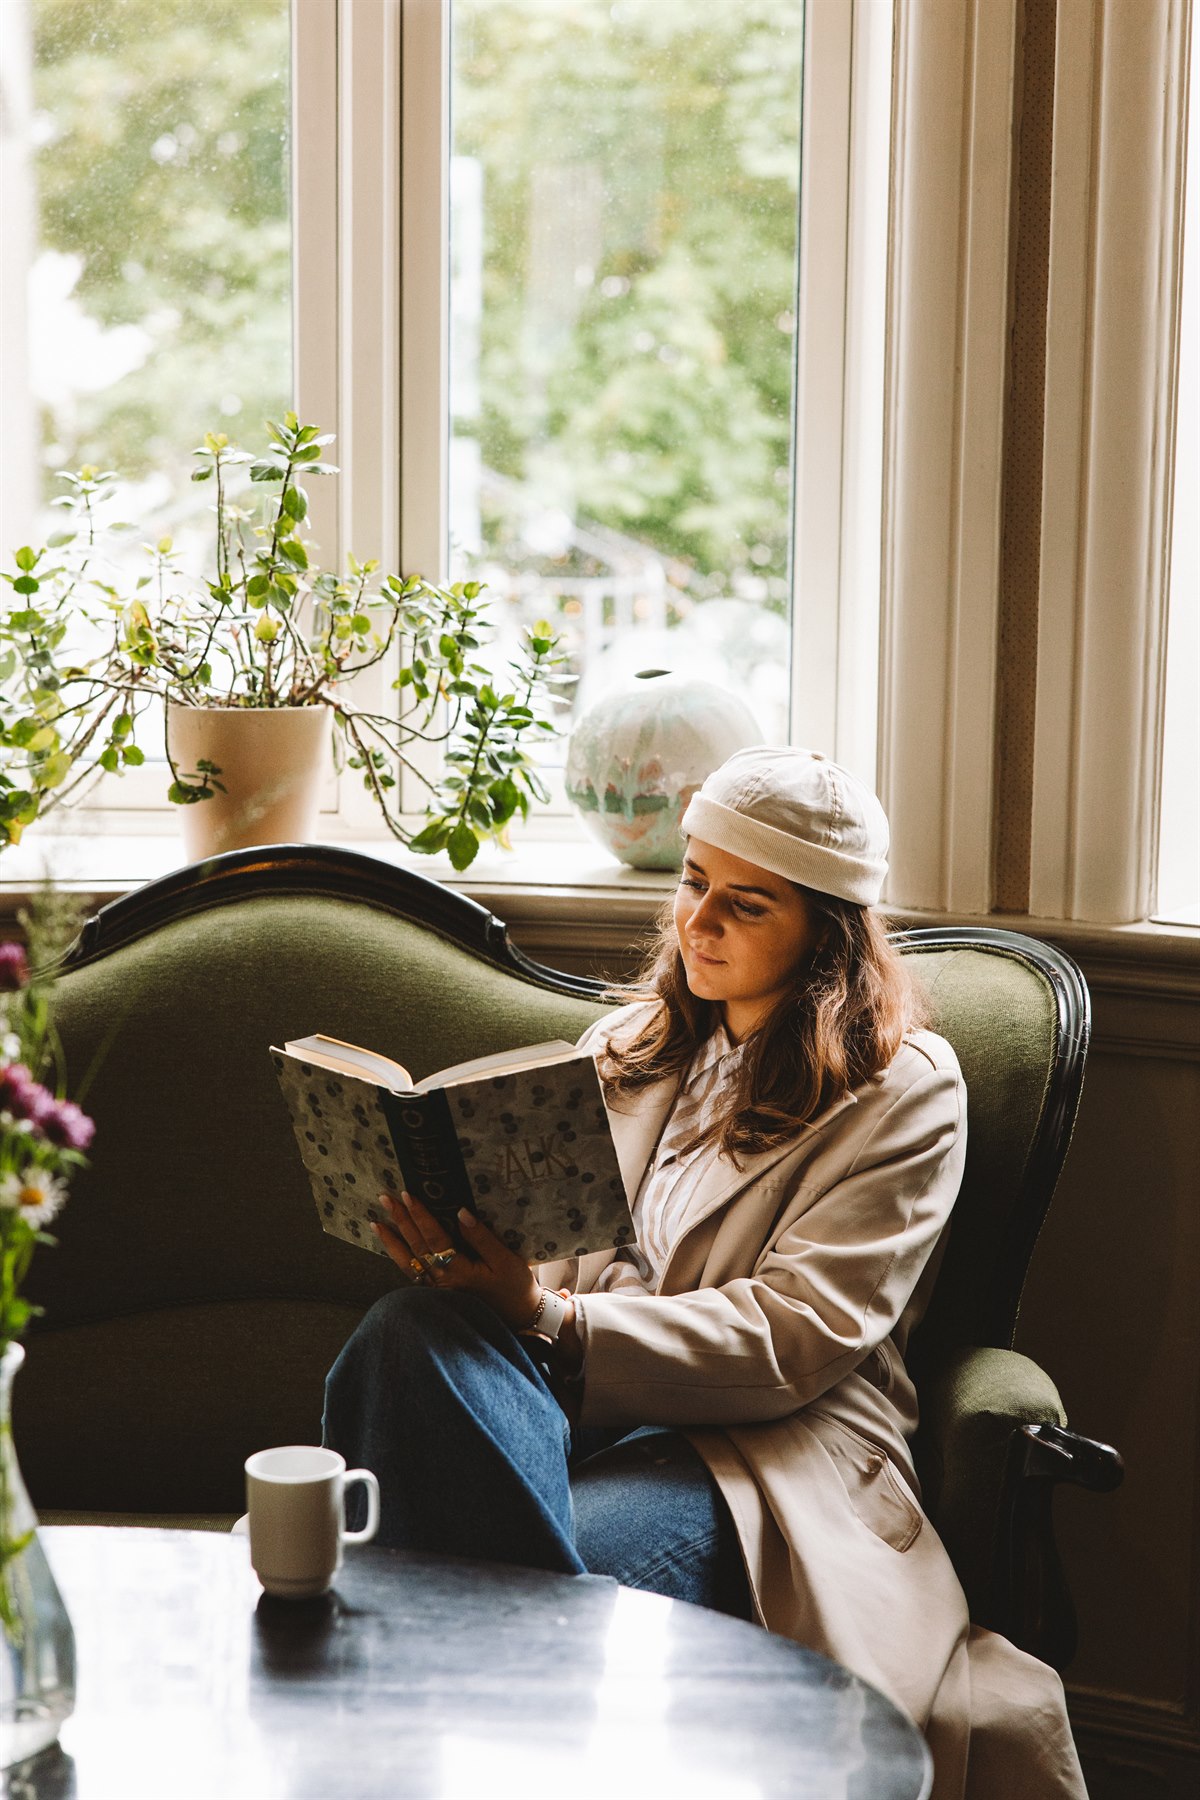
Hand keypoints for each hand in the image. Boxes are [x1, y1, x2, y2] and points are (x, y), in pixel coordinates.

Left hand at [374, 1191, 541, 1333]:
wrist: (519, 1318)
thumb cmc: (514, 1288)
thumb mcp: (505, 1260)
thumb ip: (482, 1237)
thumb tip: (461, 1212)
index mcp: (459, 1270)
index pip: (434, 1238)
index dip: (420, 1215)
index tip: (406, 1196)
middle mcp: (443, 1281)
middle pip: (416, 1246)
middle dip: (400, 1220)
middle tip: (384, 1198)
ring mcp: (438, 1289)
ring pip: (408, 1263)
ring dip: (391, 1241)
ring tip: (376, 1223)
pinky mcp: (438, 1293)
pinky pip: (412, 1273)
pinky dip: (399, 1258)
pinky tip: (392, 1247)